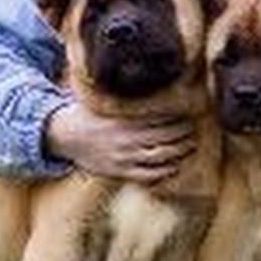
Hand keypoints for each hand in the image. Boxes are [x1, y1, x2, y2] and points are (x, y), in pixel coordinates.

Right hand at [45, 103, 195, 182]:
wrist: (66, 136)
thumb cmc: (90, 115)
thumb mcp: (108, 103)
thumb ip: (130, 100)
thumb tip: (152, 83)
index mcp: (126, 120)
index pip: (160, 120)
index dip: (179, 119)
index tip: (191, 115)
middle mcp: (127, 140)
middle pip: (166, 138)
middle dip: (184, 135)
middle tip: (194, 131)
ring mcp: (124, 158)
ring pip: (161, 157)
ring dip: (180, 152)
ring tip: (190, 146)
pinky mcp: (120, 172)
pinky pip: (148, 176)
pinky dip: (164, 172)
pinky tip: (174, 166)